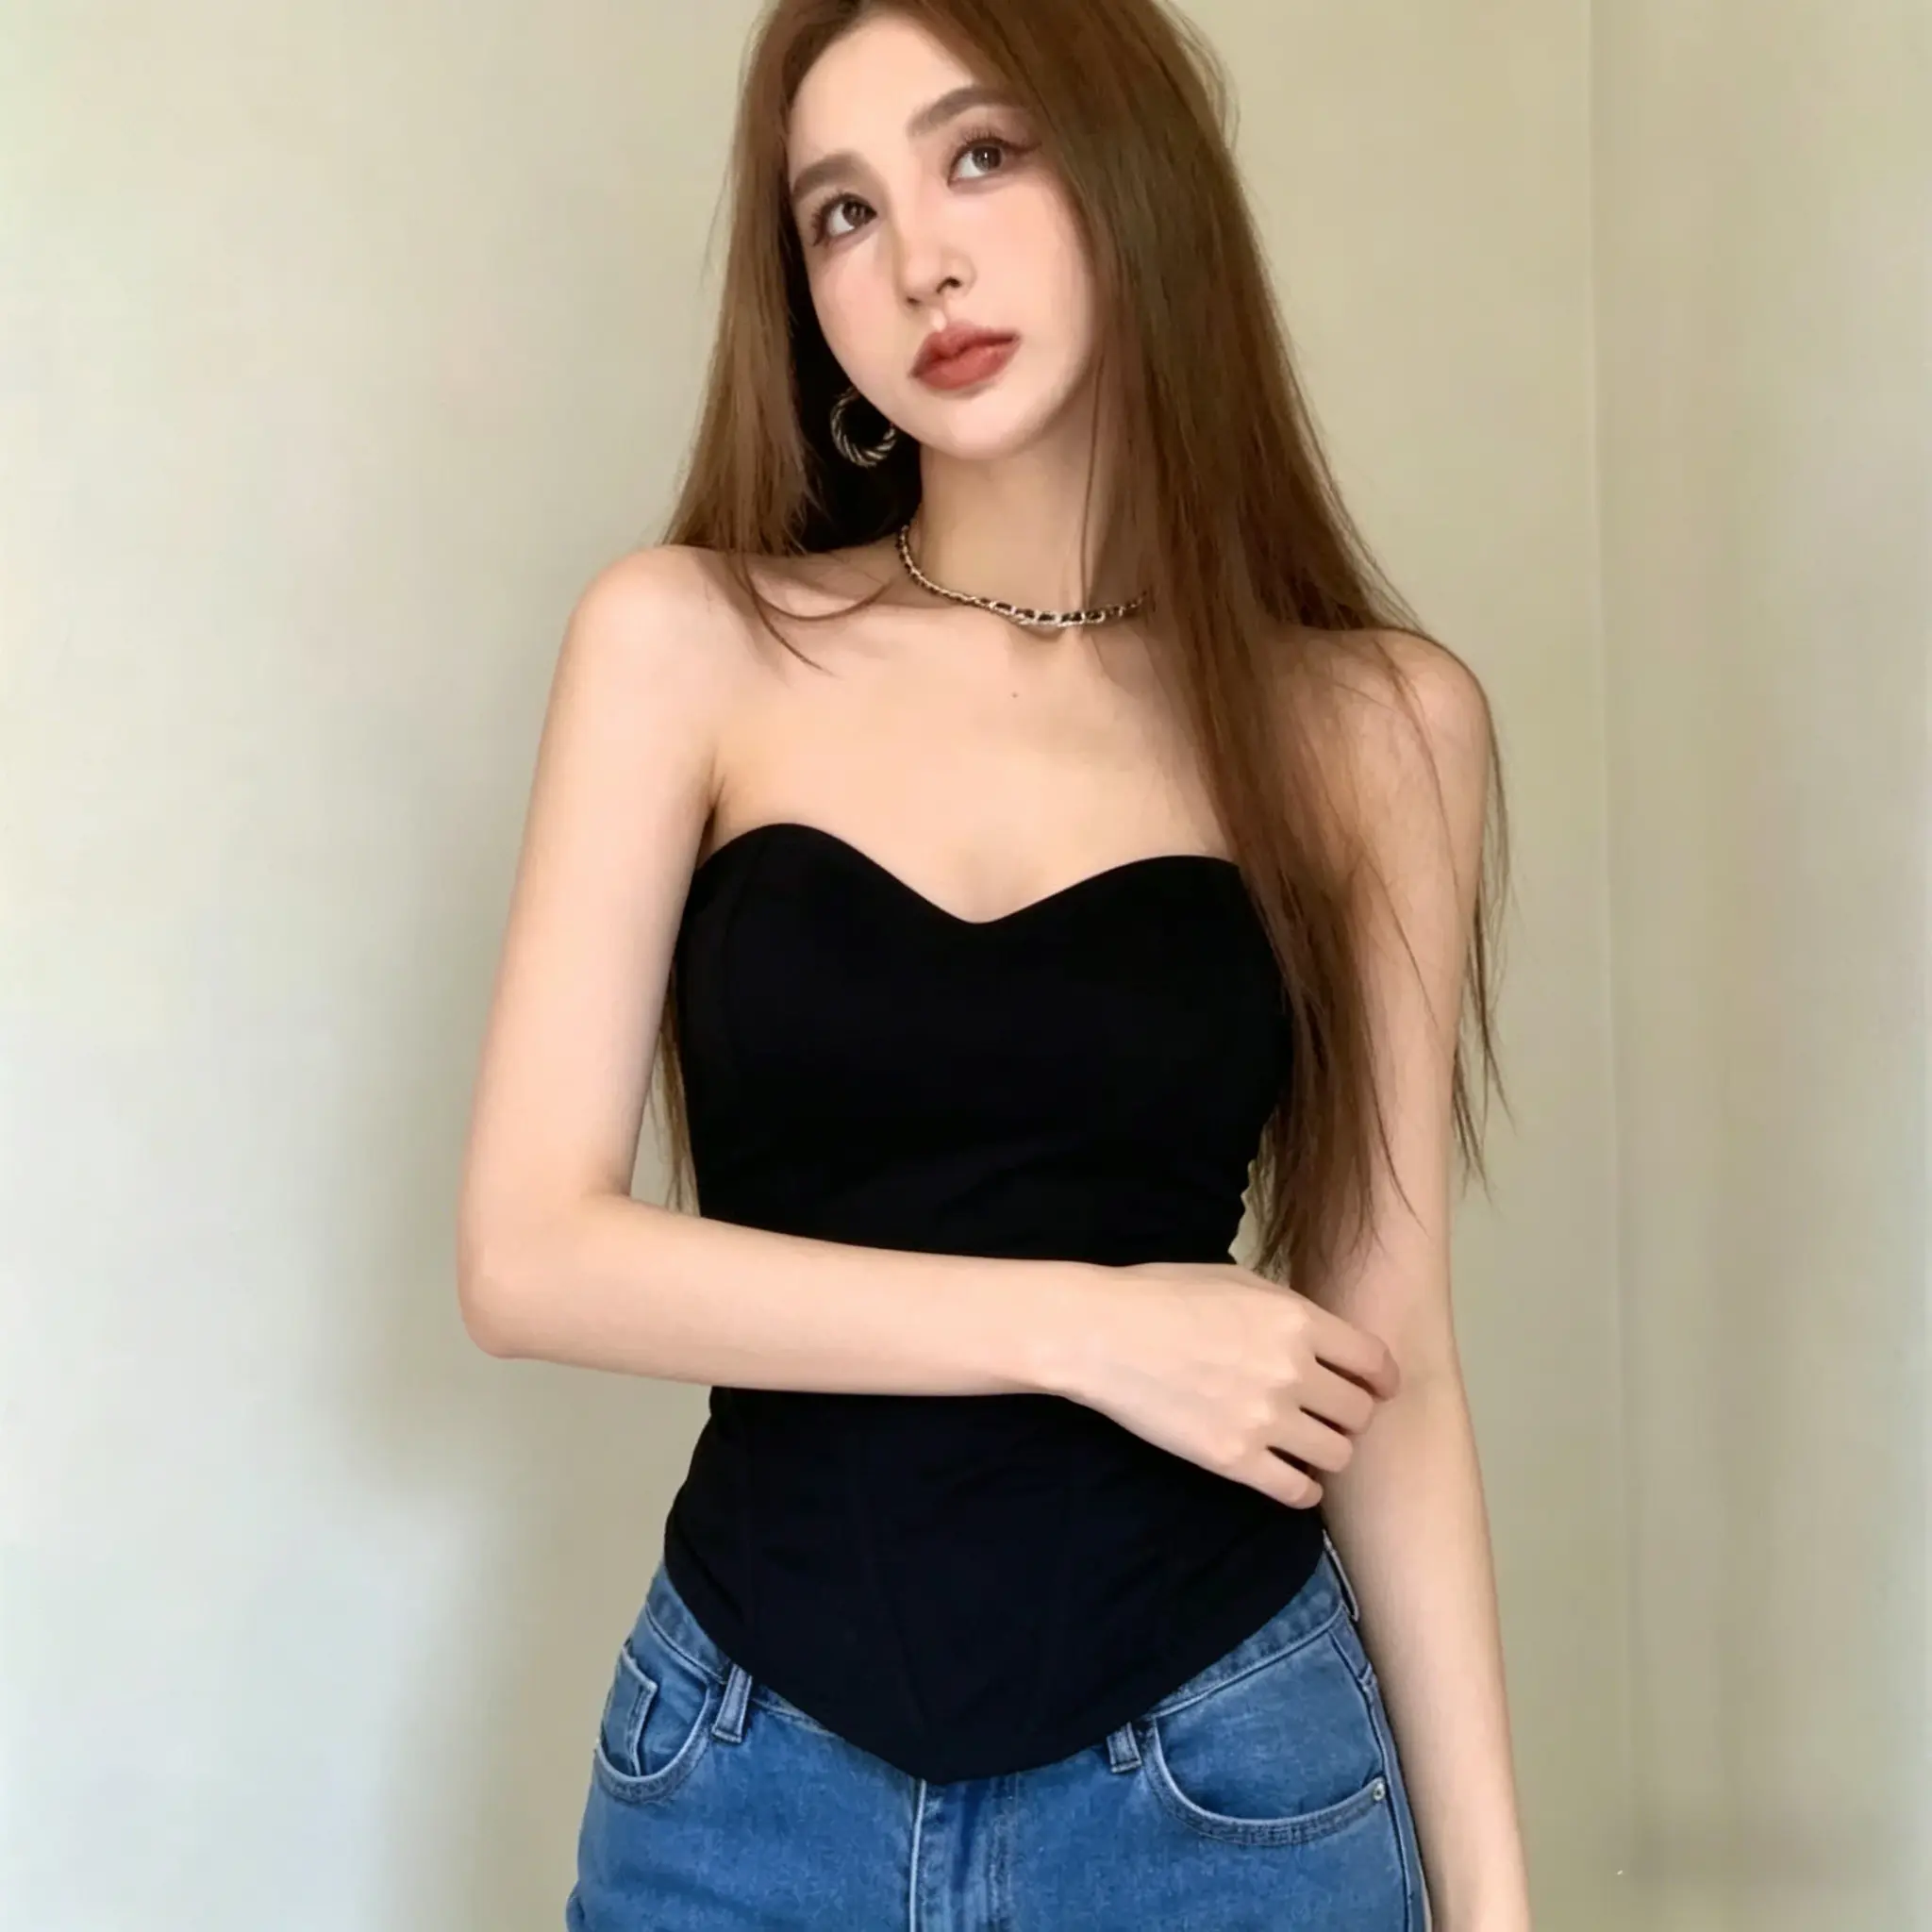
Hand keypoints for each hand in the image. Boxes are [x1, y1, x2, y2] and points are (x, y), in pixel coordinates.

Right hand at [1043, 1259, 1399, 1507]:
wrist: (1102, 1335)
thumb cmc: (1161, 1295)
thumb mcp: (1236, 1279)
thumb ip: (1286, 1311)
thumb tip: (1318, 1337)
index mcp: (1296, 1320)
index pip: (1373, 1361)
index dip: (1380, 1379)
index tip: (1376, 1389)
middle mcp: (1292, 1371)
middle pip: (1359, 1412)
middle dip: (1349, 1414)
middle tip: (1329, 1416)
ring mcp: (1265, 1420)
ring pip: (1337, 1455)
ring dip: (1327, 1451)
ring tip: (1306, 1445)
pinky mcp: (1234, 1461)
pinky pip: (1297, 1491)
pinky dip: (1302, 1489)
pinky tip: (1290, 1478)